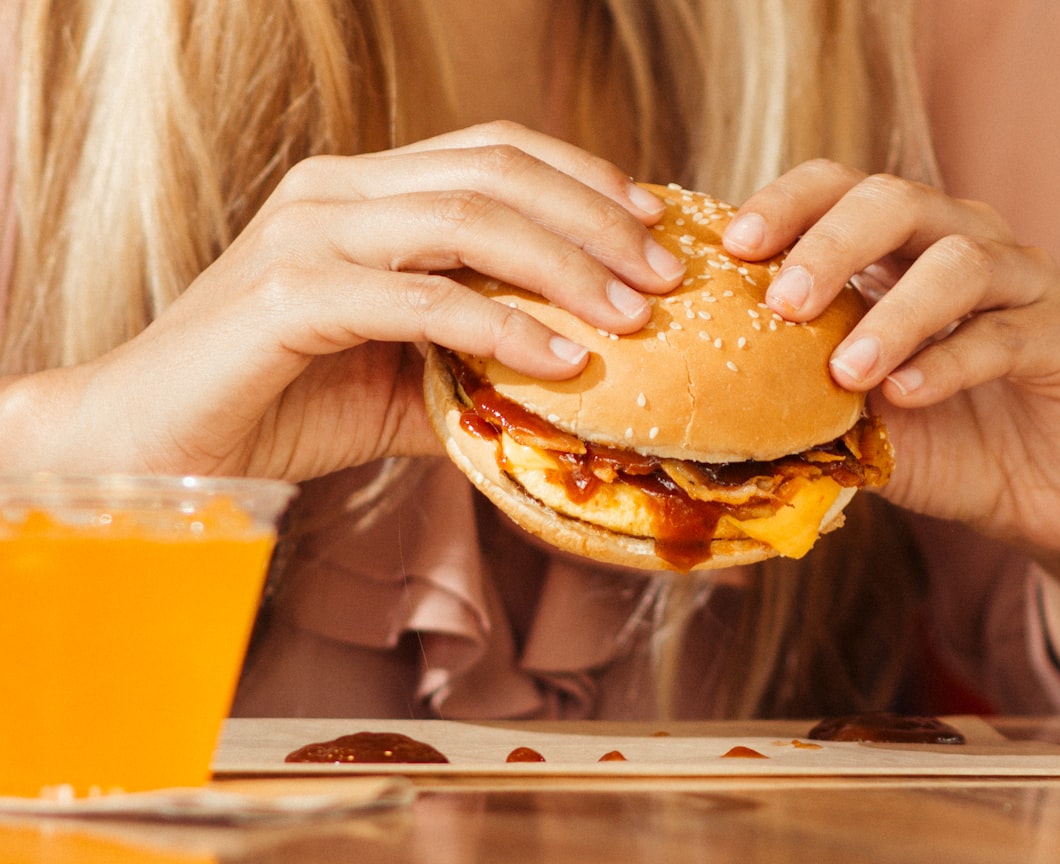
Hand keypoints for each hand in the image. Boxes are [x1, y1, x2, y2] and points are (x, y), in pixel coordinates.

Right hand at [5, 122, 685, 479]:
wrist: (156, 445)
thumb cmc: (276, 405)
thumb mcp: (397, 380)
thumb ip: (473, 368)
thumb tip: (572, 390)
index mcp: (363, 192)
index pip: (494, 153)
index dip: (584, 180)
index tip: (652, 228)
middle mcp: (338, 192)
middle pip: (496, 173)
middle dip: (597, 221)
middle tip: (667, 275)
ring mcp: (312, 234)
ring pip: (468, 220)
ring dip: (567, 266)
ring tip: (636, 315)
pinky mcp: (293, 293)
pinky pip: (424, 299)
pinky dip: (504, 326)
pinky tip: (564, 359)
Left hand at [721, 159, 1059, 562]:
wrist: (1038, 484)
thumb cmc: (934, 436)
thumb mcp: (849, 412)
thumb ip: (790, 394)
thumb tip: (698, 402)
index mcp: (895, 248)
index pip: (837, 188)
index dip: (785, 203)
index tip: (735, 246)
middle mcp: (957, 244)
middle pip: (894, 200)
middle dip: (830, 245)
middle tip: (785, 303)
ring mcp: (1018, 284)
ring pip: (958, 261)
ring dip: (893, 315)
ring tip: (844, 372)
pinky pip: (1006, 334)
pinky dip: (949, 362)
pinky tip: (904, 395)